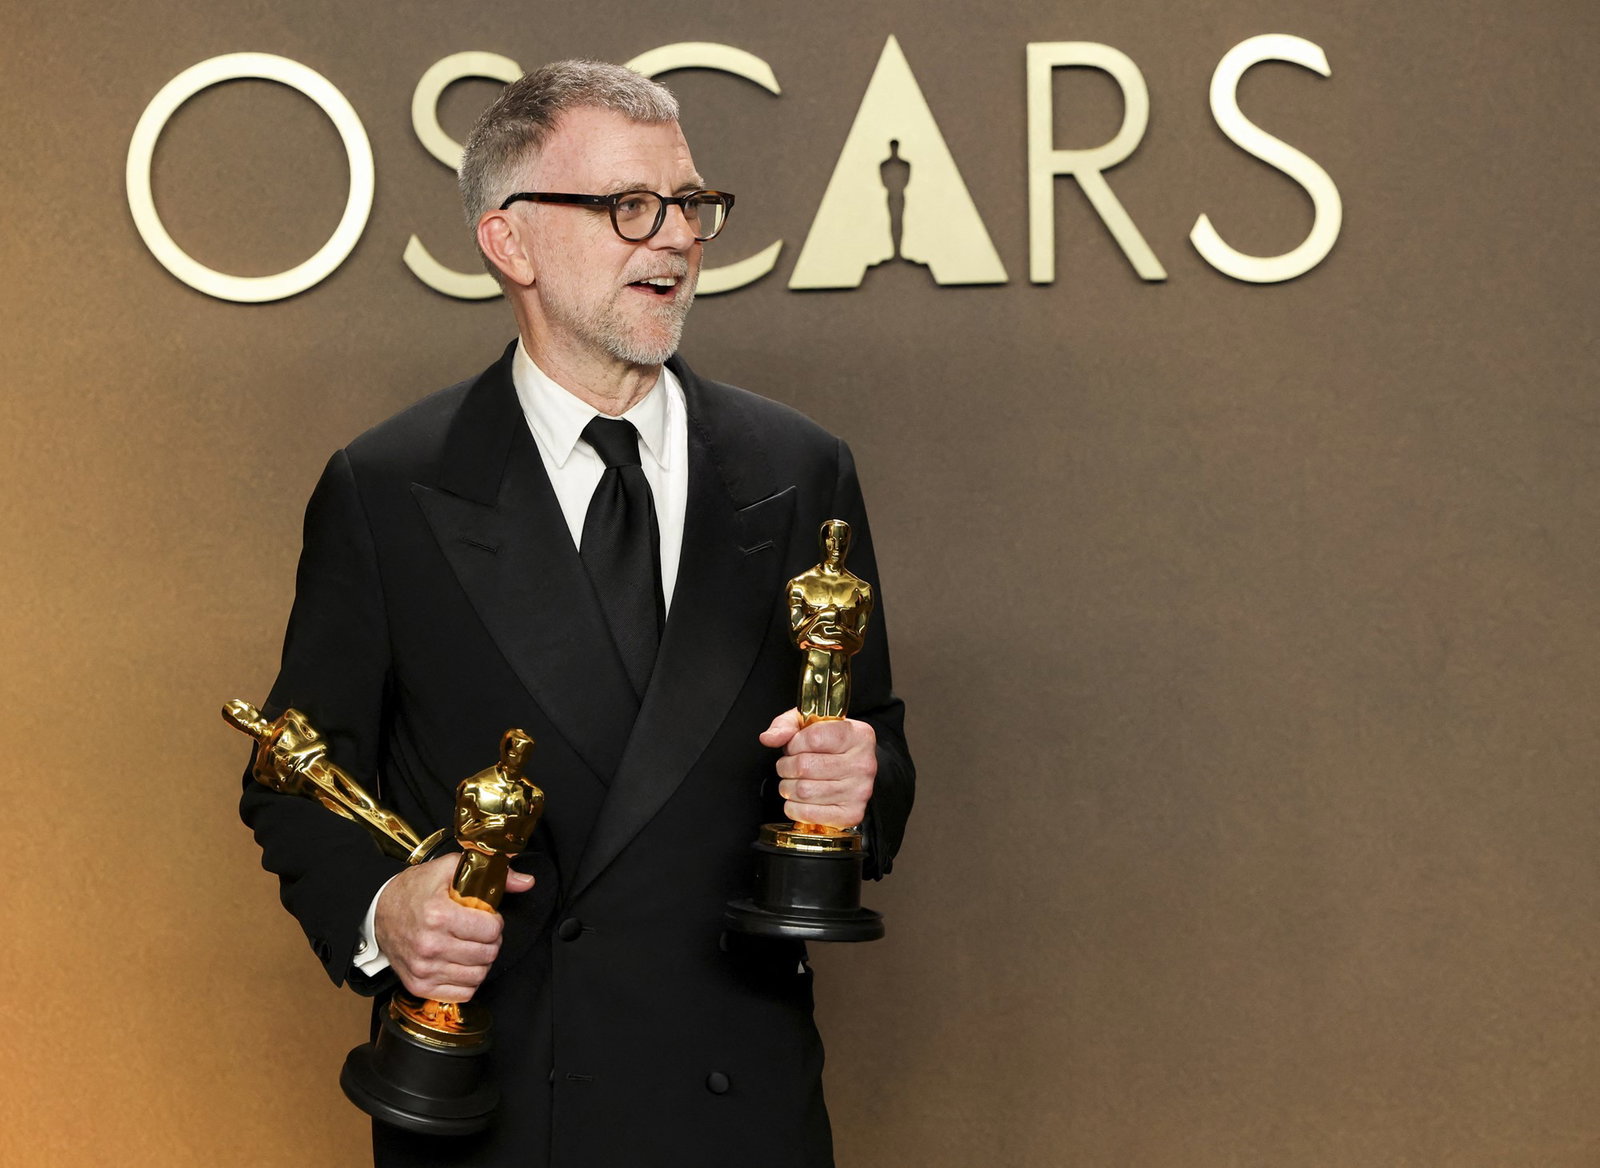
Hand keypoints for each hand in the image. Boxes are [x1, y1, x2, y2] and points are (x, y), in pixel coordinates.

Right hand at [373, 854, 533, 1001]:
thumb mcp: (450, 869)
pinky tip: (461, 963)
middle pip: (487, 954)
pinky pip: (462, 993)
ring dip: (482, 962)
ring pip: (478, 976)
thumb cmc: (414, 891)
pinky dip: (468, 981)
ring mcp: (424, 969)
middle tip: (482, 932)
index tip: (487, 917)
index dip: (495, 922)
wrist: (378, 914)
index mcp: (438, 915)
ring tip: (472, 947)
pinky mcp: (419, 986)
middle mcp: (430, 945)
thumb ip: (492, 872)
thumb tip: (526, 881)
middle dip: (491, 941)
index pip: (491, 929)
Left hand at [759, 709, 876, 828]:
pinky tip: (800, 799)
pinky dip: (794, 808)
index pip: (814, 738)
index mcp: (858, 736)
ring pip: (803, 791)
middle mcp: (863, 764)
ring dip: (789, 787)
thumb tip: (769, 738)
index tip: (794, 746)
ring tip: (795, 781)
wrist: (853, 768)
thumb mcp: (809, 724)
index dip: (794, 743)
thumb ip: (786, 725)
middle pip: (805, 766)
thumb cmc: (831, 745)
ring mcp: (859, 791)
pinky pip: (808, 813)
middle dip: (786, 766)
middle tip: (790, 766)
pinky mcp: (851, 814)